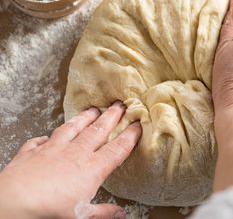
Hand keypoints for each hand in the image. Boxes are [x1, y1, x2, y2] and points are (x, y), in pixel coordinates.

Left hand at [0, 101, 141, 218]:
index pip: (117, 148)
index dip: (130, 135)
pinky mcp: (33, 151)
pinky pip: (40, 140)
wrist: (14, 202)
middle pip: (99, 130)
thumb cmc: (49, 211)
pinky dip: (45, 137)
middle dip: (112, 116)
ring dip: (85, 118)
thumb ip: (103, 212)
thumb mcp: (82, 216)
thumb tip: (120, 213)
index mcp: (92, 169)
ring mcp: (54, 149)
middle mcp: (76, 153)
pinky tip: (47, 136)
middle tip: (120, 105)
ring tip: (94, 109)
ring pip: (74, 128)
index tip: (138, 124)